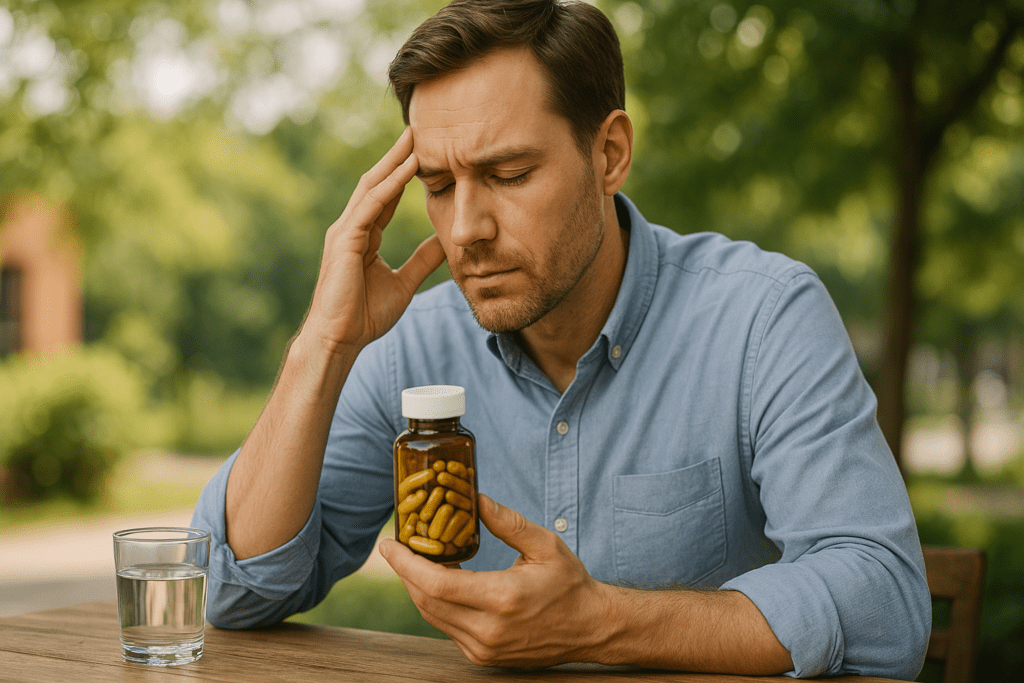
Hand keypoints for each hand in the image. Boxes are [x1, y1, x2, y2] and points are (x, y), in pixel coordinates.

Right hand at [304, 127, 445, 354]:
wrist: (340, 339)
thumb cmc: (365, 316)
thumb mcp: (404, 282)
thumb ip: (423, 261)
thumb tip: (445, 244)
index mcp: (364, 236)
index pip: (386, 196)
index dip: (404, 174)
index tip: (425, 152)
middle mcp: (352, 227)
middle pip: (377, 182)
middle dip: (397, 156)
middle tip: (418, 130)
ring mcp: (345, 231)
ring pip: (372, 187)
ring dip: (394, 161)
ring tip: (414, 139)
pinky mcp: (344, 240)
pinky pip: (371, 206)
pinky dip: (390, 185)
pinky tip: (408, 169)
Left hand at [379, 495, 611, 666]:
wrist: (591, 629)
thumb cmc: (571, 584)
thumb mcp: (545, 546)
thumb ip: (508, 523)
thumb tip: (476, 499)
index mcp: (502, 598)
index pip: (437, 584)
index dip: (406, 564)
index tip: (389, 545)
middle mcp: (489, 629)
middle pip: (426, 601)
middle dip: (405, 573)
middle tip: (396, 548)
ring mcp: (484, 648)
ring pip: (433, 616)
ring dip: (418, 588)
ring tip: (415, 560)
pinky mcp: (484, 656)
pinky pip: (447, 628)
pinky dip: (436, 604)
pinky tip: (439, 583)